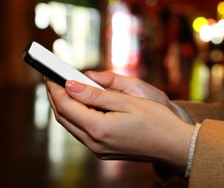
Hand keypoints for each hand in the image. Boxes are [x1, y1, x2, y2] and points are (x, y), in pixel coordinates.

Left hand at [45, 74, 193, 169]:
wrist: (174, 146)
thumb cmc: (156, 121)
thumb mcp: (128, 101)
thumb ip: (96, 94)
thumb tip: (70, 85)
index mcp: (99, 129)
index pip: (66, 105)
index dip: (55, 87)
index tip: (50, 73)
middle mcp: (94, 143)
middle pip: (64, 117)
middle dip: (55, 96)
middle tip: (53, 78)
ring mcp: (98, 150)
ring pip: (71, 125)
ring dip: (65, 106)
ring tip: (65, 87)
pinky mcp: (104, 151)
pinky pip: (82, 131)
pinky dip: (77, 115)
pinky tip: (82, 103)